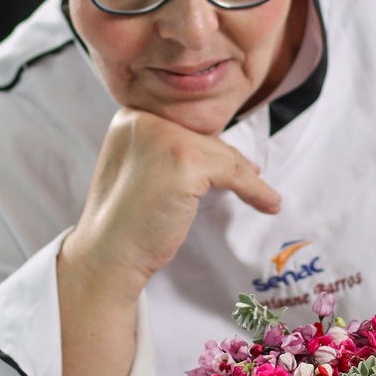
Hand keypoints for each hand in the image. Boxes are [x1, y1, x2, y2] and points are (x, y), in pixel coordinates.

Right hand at [57, 108, 280, 375]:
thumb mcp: (139, 169)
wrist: (107, 257)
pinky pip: (234, 171)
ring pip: (220, 153)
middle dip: (227, 160)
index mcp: (129, 117)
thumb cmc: (125, 222)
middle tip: (252, 177)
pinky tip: (268, 203)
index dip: (209, 145)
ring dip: (246, 177)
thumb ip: (166, 150)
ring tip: (264, 196)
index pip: (182, 124)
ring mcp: (164, 138)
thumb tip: (222, 147)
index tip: (235, 161)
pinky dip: (254, 190)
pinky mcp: (184, 160)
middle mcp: (144, 119)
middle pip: (202, 135)